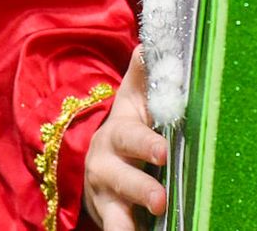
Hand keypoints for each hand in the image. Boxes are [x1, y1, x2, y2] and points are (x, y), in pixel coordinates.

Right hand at [83, 49, 167, 229]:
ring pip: (116, 213)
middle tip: (160, 199)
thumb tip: (150, 44)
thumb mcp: (131, 100)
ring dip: (128, 223)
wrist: (93, 163)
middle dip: (140, 188)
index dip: (146, 143)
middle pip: (122, 178)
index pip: (130, 137)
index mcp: (118, 134)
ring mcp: (107, 197)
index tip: (163, 150)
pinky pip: (116, 230)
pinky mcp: (111, 219)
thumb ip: (143, 75)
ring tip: (146, 226)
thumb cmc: (127, 127)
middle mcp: (107, 166)